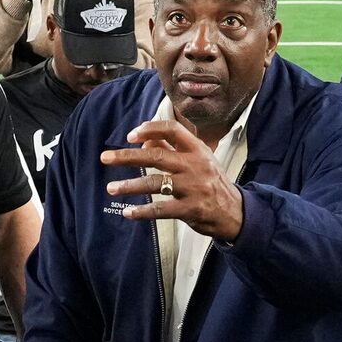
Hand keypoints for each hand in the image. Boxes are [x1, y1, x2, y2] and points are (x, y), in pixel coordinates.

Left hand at [103, 117, 244, 239]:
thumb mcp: (198, 160)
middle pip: (156, 156)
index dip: (149, 129)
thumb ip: (172, 148)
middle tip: (105, 158)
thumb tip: (145, 138)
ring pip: (155, 183)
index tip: (130, 135)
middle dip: (127, 156)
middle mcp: (195, 166)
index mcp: (197, 150)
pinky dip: (142, 212)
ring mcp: (193, 188)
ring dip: (130, 186)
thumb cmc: (211, 182)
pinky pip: (161, 210)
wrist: (235, 212)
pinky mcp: (190, 209)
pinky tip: (128, 212)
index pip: (172, 130)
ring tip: (111, 188)